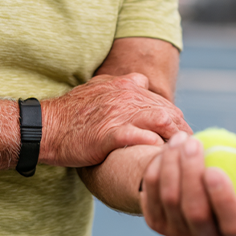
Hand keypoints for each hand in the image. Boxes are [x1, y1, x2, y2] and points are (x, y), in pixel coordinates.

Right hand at [40, 73, 189, 167]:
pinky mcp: (111, 132)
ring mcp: (120, 113)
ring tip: (180, 154)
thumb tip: (140, 81)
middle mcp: (127, 95)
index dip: (175, 119)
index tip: (181, 135)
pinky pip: (141, 138)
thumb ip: (121, 85)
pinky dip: (154, 146)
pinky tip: (160, 154)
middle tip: (190, 150)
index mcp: (126, 84)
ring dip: (175, 138)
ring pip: (161, 121)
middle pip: (168, 111)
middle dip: (182, 131)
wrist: (45, 127)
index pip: (163, 101)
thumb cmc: (71, 113)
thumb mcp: (98, 88)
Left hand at [141, 131, 235, 235]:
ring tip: (181, 138)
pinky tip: (168, 149)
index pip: (233, 224)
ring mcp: (179, 235)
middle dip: (192, 173)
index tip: (215, 168)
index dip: (223, 199)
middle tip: (194, 142)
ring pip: (170, 199)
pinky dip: (157, 168)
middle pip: (196, 212)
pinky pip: (151, 193)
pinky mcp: (157, 223)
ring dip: (172, 163)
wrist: (202, 189)